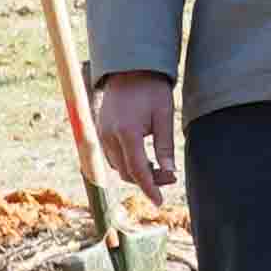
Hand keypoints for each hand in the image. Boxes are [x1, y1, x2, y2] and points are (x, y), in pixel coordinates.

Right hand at [91, 73, 177, 199]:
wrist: (130, 68)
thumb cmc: (152, 89)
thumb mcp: (165, 116)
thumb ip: (165, 146)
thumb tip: (170, 173)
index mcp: (127, 132)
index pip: (137, 171)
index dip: (149, 189)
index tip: (159, 202)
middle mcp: (109, 136)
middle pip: (127, 172)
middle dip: (148, 180)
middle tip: (170, 177)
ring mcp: (102, 134)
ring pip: (118, 166)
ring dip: (137, 172)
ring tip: (160, 168)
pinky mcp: (100, 131)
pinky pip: (112, 156)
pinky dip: (127, 162)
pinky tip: (144, 158)